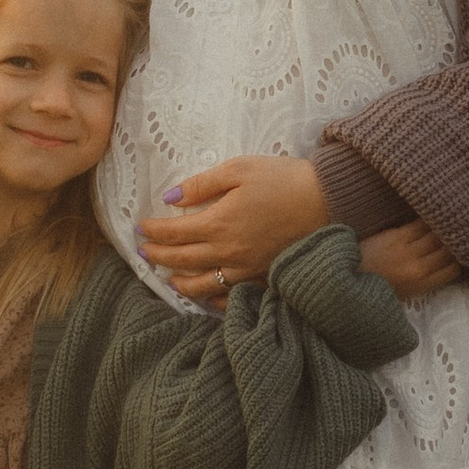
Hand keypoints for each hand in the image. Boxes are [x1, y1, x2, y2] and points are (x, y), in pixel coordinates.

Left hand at [136, 153, 331, 305]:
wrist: (329, 200)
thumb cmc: (284, 179)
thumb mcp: (239, 169)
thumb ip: (201, 185)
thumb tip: (170, 197)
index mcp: (218, 223)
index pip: (174, 233)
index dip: (153, 231)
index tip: (140, 228)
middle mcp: (228, 252)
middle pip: (182, 260)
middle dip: (158, 256)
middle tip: (143, 252)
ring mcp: (246, 269)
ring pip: (203, 285)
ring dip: (180, 282)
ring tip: (168, 278)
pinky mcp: (263, 276)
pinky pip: (232, 296)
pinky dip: (214, 299)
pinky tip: (207, 296)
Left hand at [361, 218, 462, 299]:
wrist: (345, 278)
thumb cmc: (372, 287)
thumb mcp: (403, 294)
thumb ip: (423, 281)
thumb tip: (440, 266)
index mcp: (422, 285)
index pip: (453, 269)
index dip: (460, 258)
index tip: (462, 249)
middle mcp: (419, 268)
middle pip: (448, 250)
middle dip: (457, 239)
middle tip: (465, 227)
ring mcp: (408, 251)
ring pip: (437, 234)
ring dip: (445, 226)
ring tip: (453, 216)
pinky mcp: (396, 236)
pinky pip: (420, 224)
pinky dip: (428, 217)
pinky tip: (432, 210)